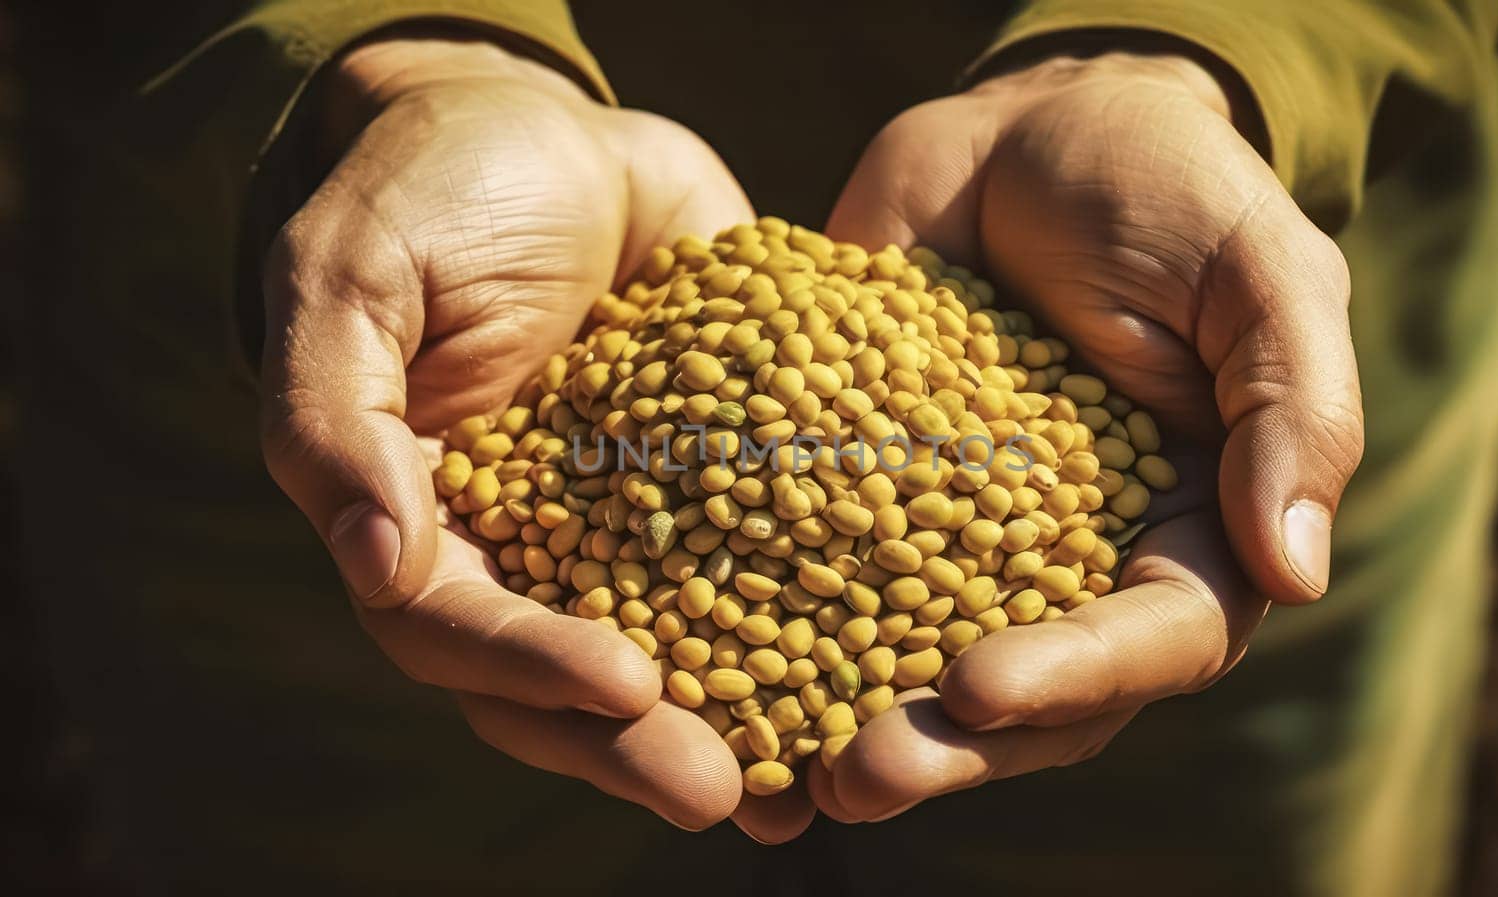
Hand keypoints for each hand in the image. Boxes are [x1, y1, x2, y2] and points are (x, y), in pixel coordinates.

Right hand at [257, 37, 765, 831]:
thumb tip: (374, 565)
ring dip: (738, 724)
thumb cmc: (431, 196)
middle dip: (644, 744)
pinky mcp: (723, 487)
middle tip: (728, 792)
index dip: (537, 668)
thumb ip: (340, 422)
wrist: (551, 135)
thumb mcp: (353, 284)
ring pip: (678, 651)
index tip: (627, 688)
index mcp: (427, 526)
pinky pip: (764, 568)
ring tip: (813, 786)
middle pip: (574, 682)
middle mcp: (530, 553)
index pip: (462, 630)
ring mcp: (631, 530)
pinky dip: (814, 630)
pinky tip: (878, 684)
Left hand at [816, 51, 1362, 818]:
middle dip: (953, 746)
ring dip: (861, 721)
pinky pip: (829, 576)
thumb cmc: (1170, 189)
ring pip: (924, 664)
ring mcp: (965, 542)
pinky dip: (783, 635)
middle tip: (860, 776)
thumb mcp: (1261, 274)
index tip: (980, 686)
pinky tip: (718, 683)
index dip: (1074, 675)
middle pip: (1033, 694)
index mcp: (1187, 530)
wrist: (1031, 127)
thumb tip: (1297, 576)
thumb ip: (1295, 414)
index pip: (1156, 637)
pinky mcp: (871, 498)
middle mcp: (1076, 563)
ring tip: (792, 770)